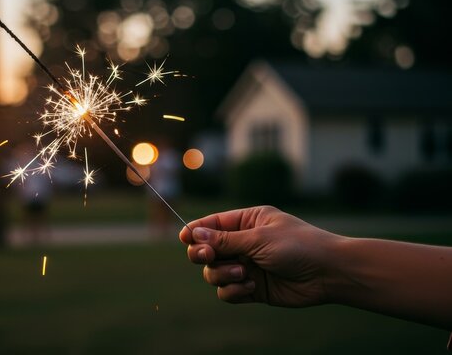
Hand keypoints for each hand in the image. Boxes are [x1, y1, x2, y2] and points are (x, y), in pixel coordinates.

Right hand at [179, 206, 342, 306]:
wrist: (328, 274)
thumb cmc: (298, 246)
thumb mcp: (258, 238)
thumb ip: (224, 239)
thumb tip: (193, 233)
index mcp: (246, 222)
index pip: (211, 224)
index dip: (195, 231)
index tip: (184, 238)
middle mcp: (243, 243)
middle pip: (206, 250)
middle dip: (204, 254)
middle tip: (208, 257)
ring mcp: (247, 266)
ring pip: (214, 273)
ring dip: (223, 275)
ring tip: (244, 274)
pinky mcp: (252, 288)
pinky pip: (227, 291)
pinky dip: (234, 291)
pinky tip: (252, 287)